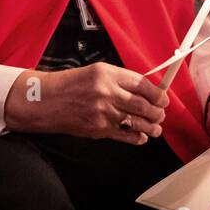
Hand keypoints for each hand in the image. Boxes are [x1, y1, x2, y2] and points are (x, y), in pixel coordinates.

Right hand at [2, 62, 168, 144]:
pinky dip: (137, 138)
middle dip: (158, 112)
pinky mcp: (98, 129)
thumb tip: (146, 90)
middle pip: (143, 105)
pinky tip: (142, 136)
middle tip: (161, 114)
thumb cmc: (71, 84)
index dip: (158, 93)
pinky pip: (125, 135)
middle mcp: (107, 93)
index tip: (163, 98)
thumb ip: (120, 80)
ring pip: (137, 122)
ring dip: (152, 126)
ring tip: (156, 128)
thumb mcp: (97, 72)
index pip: (142, 84)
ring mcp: (103, 113)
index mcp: (108, 74)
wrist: (46, 101)